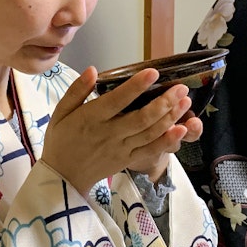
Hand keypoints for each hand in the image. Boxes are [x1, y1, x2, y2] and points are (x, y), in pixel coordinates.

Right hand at [40, 67, 192, 192]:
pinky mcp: (127, 159)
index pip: (117, 100)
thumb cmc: (61, 140)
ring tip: (186, 101)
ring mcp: (121, 148)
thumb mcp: (60, 112)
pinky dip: (167, 141)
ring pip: (150, 133)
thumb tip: (92, 70)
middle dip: (164, 102)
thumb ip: (76, 90)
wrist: (63, 177)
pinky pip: (150, 150)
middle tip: (181, 87)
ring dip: (170, 117)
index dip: (136, 86)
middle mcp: (109, 133)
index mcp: (92, 118)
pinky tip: (181, 130)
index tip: (154, 72)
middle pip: (142, 118)